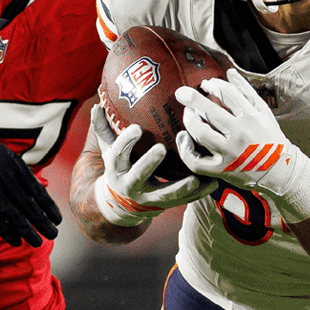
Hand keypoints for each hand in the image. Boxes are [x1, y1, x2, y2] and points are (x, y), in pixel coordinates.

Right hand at [0, 127, 60, 245]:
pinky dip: (6, 233)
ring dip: (27, 231)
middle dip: (42, 223)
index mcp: (15, 167)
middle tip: (53, 235)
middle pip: (27, 206)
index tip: (58, 220)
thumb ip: (23, 173)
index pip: (36, 191)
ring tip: (38, 242)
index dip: (48, 207)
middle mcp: (4, 179)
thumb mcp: (7, 157)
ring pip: (12, 216)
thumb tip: (42, 193)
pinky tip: (16, 241)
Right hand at [97, 123, 217, 226]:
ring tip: (195, 176)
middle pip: (139, 175)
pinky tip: (212, 183)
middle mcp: (131, 185)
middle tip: (161, 149)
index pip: (117, 154)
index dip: (126, 141)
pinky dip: (198, 194)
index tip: (137, 128)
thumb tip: (97, 105)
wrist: (122, 204)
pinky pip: (183, 201)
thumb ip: (103, 128)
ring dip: (181, 186)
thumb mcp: (108, 151)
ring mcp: (149, 197)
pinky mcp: (165, 205)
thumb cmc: (120, 168)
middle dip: (149, 163)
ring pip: (165, 193)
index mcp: (117, 168)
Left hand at [174, 68, 309, 222]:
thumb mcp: (264, 113)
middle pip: (210, 111)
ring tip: (188, 114)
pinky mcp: (222, 170)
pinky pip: (196, 161)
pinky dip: (186, 149)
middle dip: (192, 98)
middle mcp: (240, 134)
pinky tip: (184, 138)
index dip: (213, 85)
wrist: (280, 172)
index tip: (206, 84)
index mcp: (252, 117)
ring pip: (201, 133)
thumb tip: (229, 72)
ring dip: (190, 120)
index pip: (227, 94)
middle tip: (182, 93)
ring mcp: (230, 153)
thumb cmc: (271, 139)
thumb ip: (247, 91)